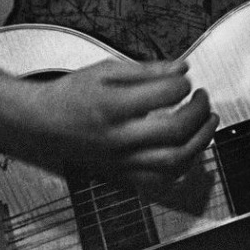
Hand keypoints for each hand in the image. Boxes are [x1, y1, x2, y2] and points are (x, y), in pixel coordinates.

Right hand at [27, 57, 218, 192]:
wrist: (41, 124)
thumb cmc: (72, 94)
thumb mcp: (106, 70)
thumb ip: (147, 70)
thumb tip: (183, 68)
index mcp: (112, 106)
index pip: (164, 95)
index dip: (183, 83)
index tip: (185, 78)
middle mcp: (118, 138)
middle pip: (175, 132)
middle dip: (199, 112)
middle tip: (202, 97)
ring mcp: (121, 162)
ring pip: (174, 162)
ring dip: (201, 141)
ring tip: (207, 121)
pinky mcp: (122, 176)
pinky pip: (161, 181)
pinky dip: (183, 166)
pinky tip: (190, 148)